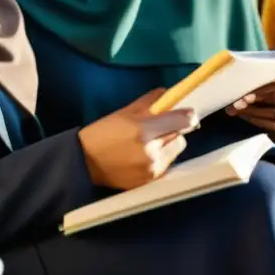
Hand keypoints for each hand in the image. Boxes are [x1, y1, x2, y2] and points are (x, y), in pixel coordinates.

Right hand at [78, 88, 198, 190]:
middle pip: (181, 137)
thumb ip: (150, 102)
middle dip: (173, 130)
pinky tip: (144, 155)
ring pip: (175, 151)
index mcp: (144, 130)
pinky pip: (166, 164)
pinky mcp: (150, 181)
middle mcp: (152, 151)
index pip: (182, 121)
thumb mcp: (124, 112)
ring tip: (150, 143)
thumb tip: (168, 93)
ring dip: (168, 144)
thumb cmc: (102, 133)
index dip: (188, 116)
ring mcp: (152, 169)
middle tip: (159, 128)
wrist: (85, 163)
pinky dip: (161, 158)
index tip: (189, 113)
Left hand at [225, 74, 274, 142]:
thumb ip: (251, 86)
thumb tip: (234, 91)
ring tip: (239, 110)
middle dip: (254, 100)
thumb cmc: (263, 96)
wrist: (272, 117)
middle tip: (237, 102)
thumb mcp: (260, 87)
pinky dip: (260, 122)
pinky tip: (249, 118)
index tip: (244, 89)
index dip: (262, 86)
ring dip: (254, 112)